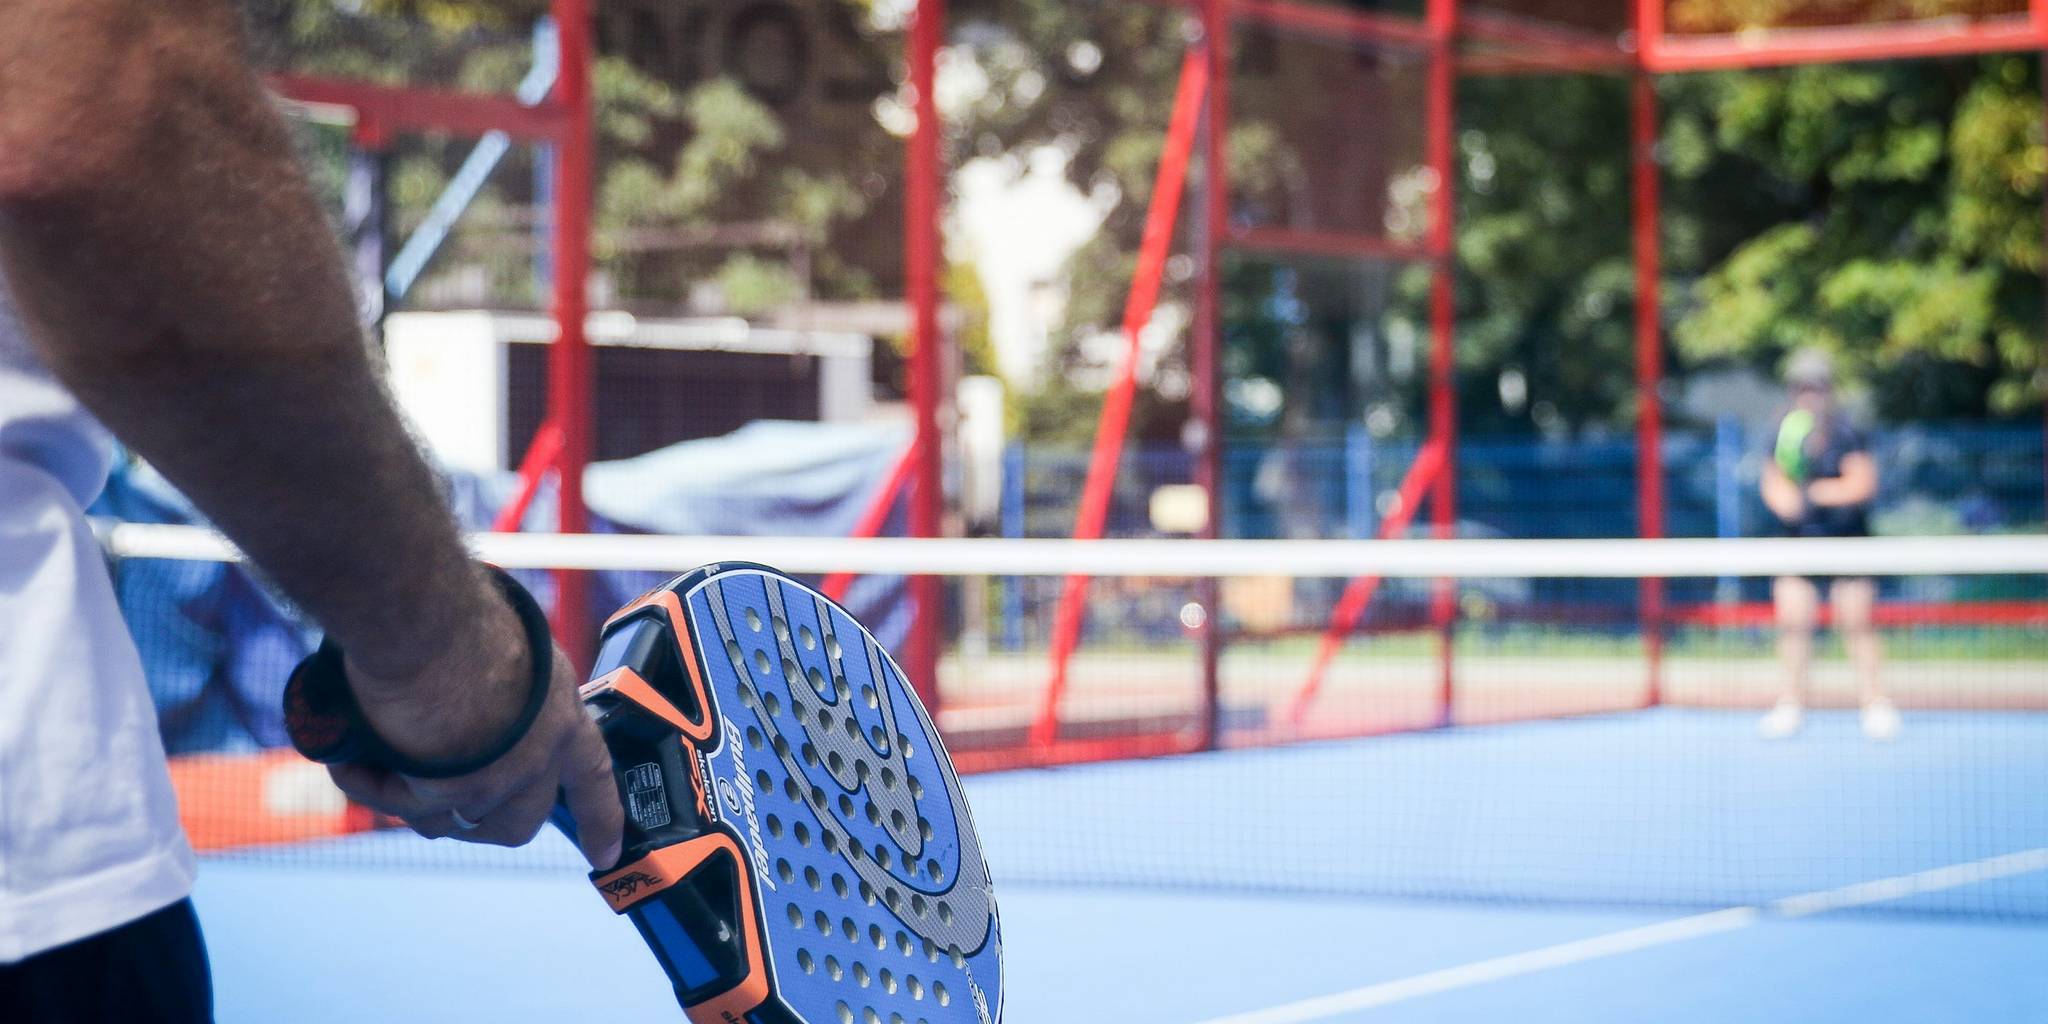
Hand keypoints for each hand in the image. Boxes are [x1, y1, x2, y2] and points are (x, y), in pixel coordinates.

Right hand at [324, 591, 624, 869]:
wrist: (427, 618)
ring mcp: (497, 780)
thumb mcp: (509, 651)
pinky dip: (370, 783)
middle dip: (476, 817)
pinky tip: (351, 757)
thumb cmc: (461, 615)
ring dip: (410, 796)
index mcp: (561, 713)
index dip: (600, 818)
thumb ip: (505, 693)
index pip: (593, 776)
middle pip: (517, 822)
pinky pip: (402, 805)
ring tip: (376, 751)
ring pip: (451, 820)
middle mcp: (539, 755)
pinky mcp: (449, 793)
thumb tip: (478, 710)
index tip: (606, 853)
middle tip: (431, 789)